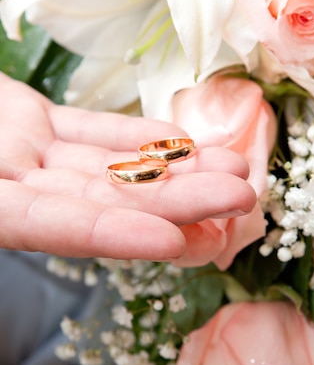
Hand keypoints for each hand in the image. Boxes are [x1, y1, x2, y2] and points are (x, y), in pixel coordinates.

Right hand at [0, 74, 255, 259]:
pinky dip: (133, 138)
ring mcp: (26, 158)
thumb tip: (25, 205)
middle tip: (240, 196)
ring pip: (109, 166)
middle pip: (106, 202)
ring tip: (232, 168)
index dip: (117, 235)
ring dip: (172, 169)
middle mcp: (16, 194)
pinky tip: (180, 143)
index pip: (58, 229)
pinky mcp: (33, 124)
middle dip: (177, 201)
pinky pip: (91, 133)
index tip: (176, 240)